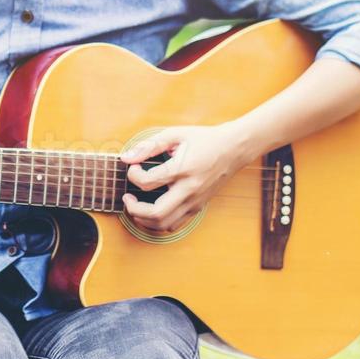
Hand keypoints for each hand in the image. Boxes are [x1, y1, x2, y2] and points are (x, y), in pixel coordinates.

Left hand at [120, 124, 250, 233]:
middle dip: (133, 208)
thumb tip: (126, 157)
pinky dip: (159, 222)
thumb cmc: (204, 140)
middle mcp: (189, 189)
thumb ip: (149, 146)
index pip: (148, 182)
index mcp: (183, 169)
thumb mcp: (175, 134)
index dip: (133, 175)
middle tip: (127, 197)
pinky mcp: (198, 207)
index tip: (133, 167)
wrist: (233, 149)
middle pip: (156, 212)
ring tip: (135, 206)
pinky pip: (175, 224)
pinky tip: (152, 210)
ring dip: (144, 219)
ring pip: (165, 224)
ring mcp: (195, 201)